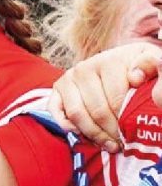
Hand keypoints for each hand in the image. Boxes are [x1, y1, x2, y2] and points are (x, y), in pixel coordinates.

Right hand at [47, 42, 161, 151]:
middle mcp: (84, 68)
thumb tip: (135, 77)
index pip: (115, 99)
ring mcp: (68, 78)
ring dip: (93, 134)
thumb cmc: (136, 67)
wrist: (117, 62)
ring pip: (76, 113)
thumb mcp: (148, 61)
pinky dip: (65, 125)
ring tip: (109, 145)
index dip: (125, 121)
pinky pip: (54, 110)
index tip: (133, 133)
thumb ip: (149, 64)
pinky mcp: (57, 89)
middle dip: (111, 131)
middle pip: (96, 109)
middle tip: (122, 144)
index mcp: (107, 61)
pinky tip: (82, 135)